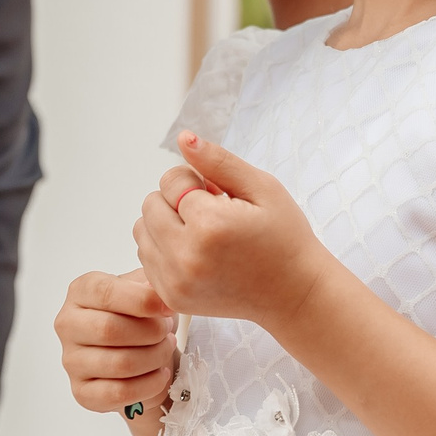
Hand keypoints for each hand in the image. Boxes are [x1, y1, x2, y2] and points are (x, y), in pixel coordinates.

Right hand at [55, 269, 176, 413]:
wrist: (139, 351)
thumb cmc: (140, 315)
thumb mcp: (145, 289)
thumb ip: (150, 284)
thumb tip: (157, 294)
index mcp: (80, 292)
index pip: (105, 293)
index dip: (141, 300)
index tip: (166, 308)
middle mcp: (68, 325)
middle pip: (109, 330)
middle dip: (151, 332)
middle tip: (168, 331)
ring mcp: (71, 361)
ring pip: (119, 363)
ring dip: (154, 357)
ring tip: (166, 349)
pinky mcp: (82, 392)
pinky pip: (119, 393)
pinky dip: (148, 384)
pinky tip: (160, 374)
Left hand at [134, 132, 330, 327]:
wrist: (293, 294)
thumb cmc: (284, 237)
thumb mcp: (262, 188)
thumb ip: (218, 161)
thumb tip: (184, 138)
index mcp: (209, 225)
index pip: (171, 180)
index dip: (196, 182)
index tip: (220, 196)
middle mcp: (186, 257)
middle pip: (150, 204)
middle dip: (177, 201)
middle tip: (212, 213)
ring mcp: (176, 282)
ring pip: (142, 230)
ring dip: (166, 224)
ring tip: (202, 233)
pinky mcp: (171, 297)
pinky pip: (146, 257)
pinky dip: (164, 248)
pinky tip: (196, 252)